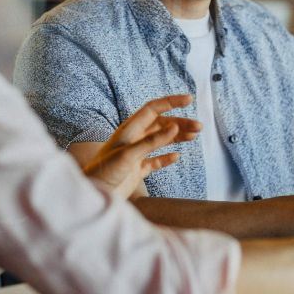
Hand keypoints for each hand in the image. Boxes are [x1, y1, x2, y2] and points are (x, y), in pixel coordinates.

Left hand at [83, 95, 200, 197]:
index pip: (154, 109)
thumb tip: (174, 126)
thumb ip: (151, 141)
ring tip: (194, 137)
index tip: (189, 99)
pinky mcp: (138, 169)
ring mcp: (137, 154)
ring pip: (161, 140)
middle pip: (161, 124)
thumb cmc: (105, 172)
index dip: (171, 102)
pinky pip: (156, 160)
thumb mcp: (128, 155)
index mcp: (130, 129)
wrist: (94, 194)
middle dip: (181, 123)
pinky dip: (167, 157)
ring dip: (178, 137)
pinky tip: (177, 156)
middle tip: (199, 127)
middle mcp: (134, 139)